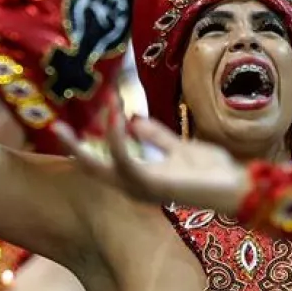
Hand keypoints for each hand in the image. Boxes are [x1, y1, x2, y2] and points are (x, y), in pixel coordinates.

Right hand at [53, 114, 249, 213]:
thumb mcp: (179, 147)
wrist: (235, 185)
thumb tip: (133, 120)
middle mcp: (136, 187)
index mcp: (140, 179)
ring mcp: (142, 188)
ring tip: (106, 102)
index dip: (86, 146)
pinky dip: (118, 140)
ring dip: (102, 134)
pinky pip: (126, 161)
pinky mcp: (152, 185)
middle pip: (94, 170)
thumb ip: (156, 136)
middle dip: (75, 149)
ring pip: (105, 167)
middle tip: (56, 127)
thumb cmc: (211, 171)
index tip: (70, 126)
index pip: (104, 163)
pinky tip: (118, 118)